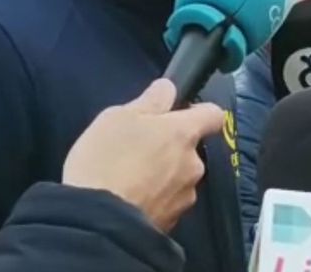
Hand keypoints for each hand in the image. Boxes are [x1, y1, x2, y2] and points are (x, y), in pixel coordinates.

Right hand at [63, 79, 224, 231]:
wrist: (97, 223)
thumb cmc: (105, 161)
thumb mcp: (117, 118)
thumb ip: (150, 101)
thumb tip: (169, 89)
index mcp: (183, 133)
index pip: (213, 115)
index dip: (199, 112)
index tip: (179, 114)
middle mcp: (193, 164)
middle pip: (190, 150)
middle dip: (170, 150)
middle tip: (137, 152)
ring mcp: (185, 197)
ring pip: (180, 179)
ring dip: (163, 177)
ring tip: (129, 181)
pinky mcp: (173, 222)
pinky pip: (168, 203)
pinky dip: (154, 200)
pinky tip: (130, 201)